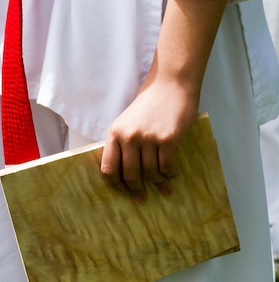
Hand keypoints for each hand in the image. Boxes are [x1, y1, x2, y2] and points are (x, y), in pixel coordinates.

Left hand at [101, 78, 198, 201]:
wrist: (172, 83)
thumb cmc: (151, 101)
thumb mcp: (128, 120)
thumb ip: (124, 141)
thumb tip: (126, 171)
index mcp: (115, 132)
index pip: (109, 168)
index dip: (116, 184)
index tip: (123, 192)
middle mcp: (129, 137)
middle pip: (130, 174)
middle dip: (136, 190)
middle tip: (141, 198)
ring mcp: (148, 138)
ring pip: (150, 173)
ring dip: (158, 183)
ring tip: (164, 188)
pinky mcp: (168, 139)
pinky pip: (167, 166)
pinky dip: (170, 174)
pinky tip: (172, 175)